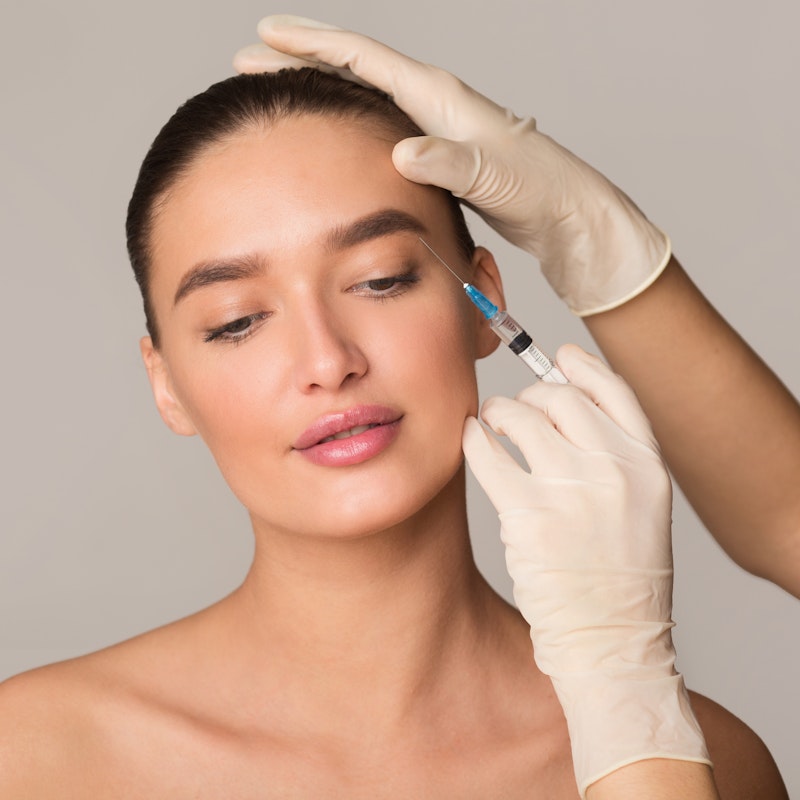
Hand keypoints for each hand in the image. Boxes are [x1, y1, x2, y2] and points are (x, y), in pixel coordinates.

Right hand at [234, 16, 669, 315]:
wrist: (566, 213)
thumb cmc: (537, 191)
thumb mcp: (492, 176)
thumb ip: (449, 162)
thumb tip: (403, 150)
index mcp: (439, 97)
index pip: (364, 60)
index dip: (312, 46)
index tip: (266, 35)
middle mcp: (434, 102)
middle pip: (355, 70)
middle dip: (302, 61)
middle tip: (251, 61)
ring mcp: (435, 126)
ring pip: (364, 97)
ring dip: (321, 90)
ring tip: (283, 93)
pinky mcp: (439, 152)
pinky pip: (379, 126)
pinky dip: (348, 123)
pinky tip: (336, 138)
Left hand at [462, 344, 709, 795]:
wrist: (612, 643)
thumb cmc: (620, 577)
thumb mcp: (641, 510)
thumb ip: (614, 457)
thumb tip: (562, 401)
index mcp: (648, 466)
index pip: (614, 391)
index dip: (582, 367)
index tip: (558, 357)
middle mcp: (615, 471)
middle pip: (560, 399)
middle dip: (529, 397)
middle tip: (512, 411)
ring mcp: (572, 492)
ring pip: (520, 417)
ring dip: (497, 413)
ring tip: (491, 425)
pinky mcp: (528, 516)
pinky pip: (488, 452)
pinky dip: (474, 438)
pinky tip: (474, 442)